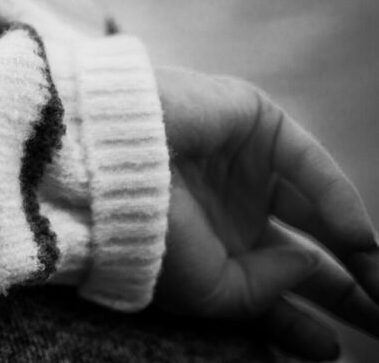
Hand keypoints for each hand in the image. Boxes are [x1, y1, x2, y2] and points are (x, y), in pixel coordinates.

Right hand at [153, 67, 378, 360]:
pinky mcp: (254, 122)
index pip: (267, 289)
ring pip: (317, 212)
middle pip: (304, 254)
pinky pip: (310, 166)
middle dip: (346, 289)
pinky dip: (339, 203)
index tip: (333, 349)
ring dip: (357, 251)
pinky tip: (360, 242)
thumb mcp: (210, 292)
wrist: (109, 170)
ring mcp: (243, 167)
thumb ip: (265, 293)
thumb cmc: (147, 236)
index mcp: (206, 250)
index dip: (301, 321)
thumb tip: (308, 266)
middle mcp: (228, 209)